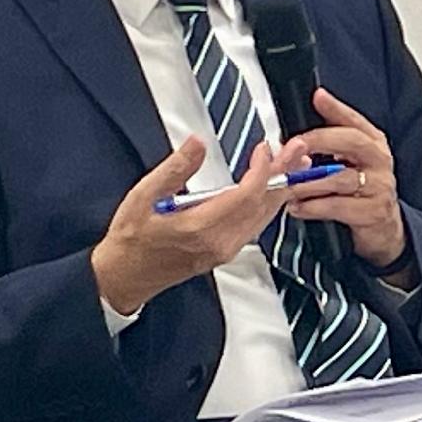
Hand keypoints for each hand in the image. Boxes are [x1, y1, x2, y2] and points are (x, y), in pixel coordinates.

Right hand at [91, 134, 287, 317]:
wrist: (124, 277)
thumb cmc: (131, 240)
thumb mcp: (143, 197)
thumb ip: (174, 169)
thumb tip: (197, 144)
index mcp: (200, 228)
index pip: (245, 195)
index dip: (262, 170)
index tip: (265, 148)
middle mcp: (219, 242)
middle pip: (262, 205)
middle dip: (283, 175)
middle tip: (297, 150)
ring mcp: (224, 250)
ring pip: (263, 217)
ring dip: (279, 189)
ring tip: (292, 164)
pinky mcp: (224, 252)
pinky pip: (255, 226)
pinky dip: (267, 204)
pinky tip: (272, 191)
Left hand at [274, 87, 406, 268]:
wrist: (384, 230)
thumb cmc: (362, 191)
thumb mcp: (351, 162)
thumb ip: (332, 139)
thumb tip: (309, 113)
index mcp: (373, 144)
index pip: (355, 120)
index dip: (336, 108)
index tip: (318, 97)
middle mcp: (380, 161)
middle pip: (352, 142)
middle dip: (320, 140)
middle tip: (294, 144)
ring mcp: (379, 187)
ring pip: (340, 178)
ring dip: (308, 181)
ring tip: (288, 183)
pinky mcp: (373, 212)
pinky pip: (339, 206)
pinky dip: (314, 206)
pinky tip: (298, 207)